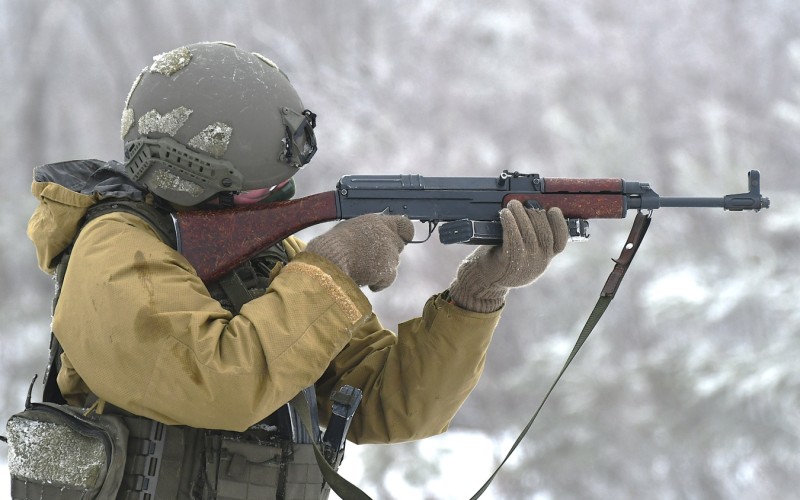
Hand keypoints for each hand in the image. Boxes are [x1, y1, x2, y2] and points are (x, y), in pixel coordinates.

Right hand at [305, 214, 413, 290]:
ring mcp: (390, 253)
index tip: (399, 239)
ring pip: (393, 264)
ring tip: (360, 268)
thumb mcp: (352, 229)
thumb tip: (372, 238)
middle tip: (370, 258)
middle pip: (398, 246)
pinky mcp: (388, 271)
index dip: (404, 234)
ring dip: (380, 268)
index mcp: (378, 221)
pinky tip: (364, 280)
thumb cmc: (334, 244)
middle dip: (387, 253)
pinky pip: (388, 279)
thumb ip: (369, 232)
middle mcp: (388, 235)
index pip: (405, 225)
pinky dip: (378, 282)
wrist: (330, 259)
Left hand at [448, 201, 568, 312]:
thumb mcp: (522, 252)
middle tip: (524, 202)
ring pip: (529, 234)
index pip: (561, 241)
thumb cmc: (502, 259)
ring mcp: (526, 264)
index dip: (559, 223)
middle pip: (545, 233)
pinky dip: (510, 223)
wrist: (483, 280)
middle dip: (535, 213)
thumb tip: (530, 207)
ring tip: (513, 204)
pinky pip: (513, 238)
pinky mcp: (510, 262)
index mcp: (545, 258)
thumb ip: (531, 236)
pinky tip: (505, 214)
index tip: (554, 209)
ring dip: (520, 215)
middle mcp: (540, 262)